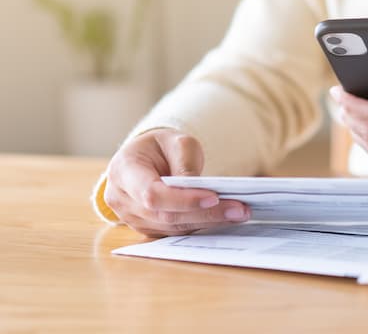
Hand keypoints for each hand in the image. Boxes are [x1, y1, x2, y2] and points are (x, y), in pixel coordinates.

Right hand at [103, 128, 249, 236]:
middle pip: (165, 215)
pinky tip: (224, 219)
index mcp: (123, 170)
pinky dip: (200, 226)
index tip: (214, 197)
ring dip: (208, 222)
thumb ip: (186, 163)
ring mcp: (132, 218)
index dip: (183, 199)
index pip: (152, 193)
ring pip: (172, 228)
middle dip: (205, 213)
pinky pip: (174, 232)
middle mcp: (122, 199)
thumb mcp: (176, 141)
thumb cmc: (160, 147)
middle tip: (240, 209)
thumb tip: (201, 191)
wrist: (146, 157)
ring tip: (239, 213)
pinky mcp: (147, 228)